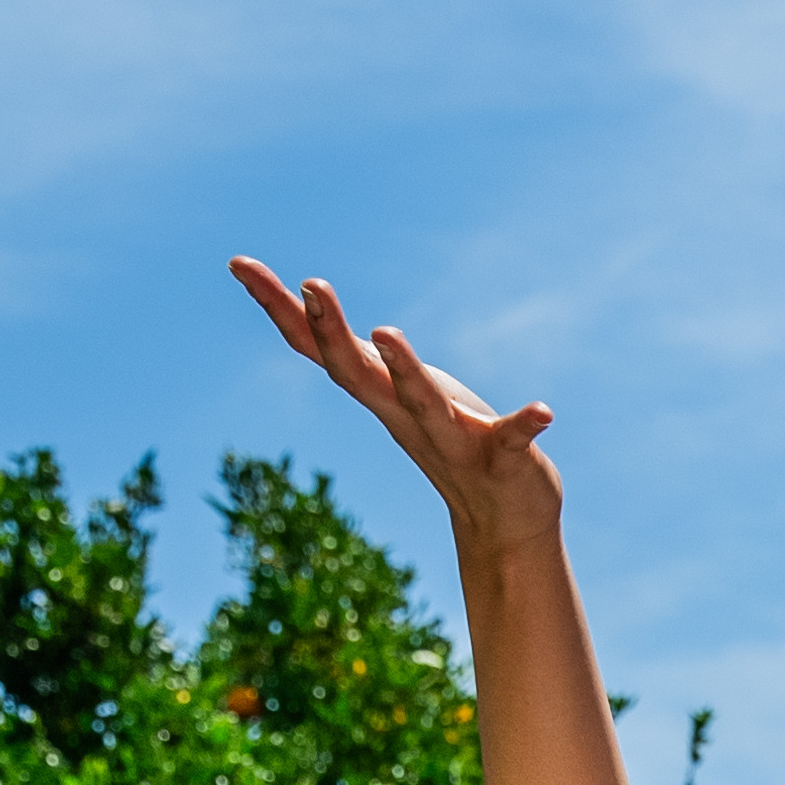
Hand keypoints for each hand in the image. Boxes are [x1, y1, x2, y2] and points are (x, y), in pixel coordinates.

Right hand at [230, 262, 561, 551]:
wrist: (502, 520)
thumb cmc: (447, 438)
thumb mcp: (392, 390)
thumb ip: (352, 352)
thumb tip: (301, 296)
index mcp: (380, 394)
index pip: (318, 348)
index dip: (278, 308)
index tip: (240, 264)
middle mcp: (407, 415)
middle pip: (357, 374)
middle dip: (333, 331)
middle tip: (313, 284)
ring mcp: (455, 438)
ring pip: (423, 404)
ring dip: (405, 371)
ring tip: (388, 332)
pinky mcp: (505, 459)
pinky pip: (515, 440)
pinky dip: (526, 425)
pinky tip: (545, 410)